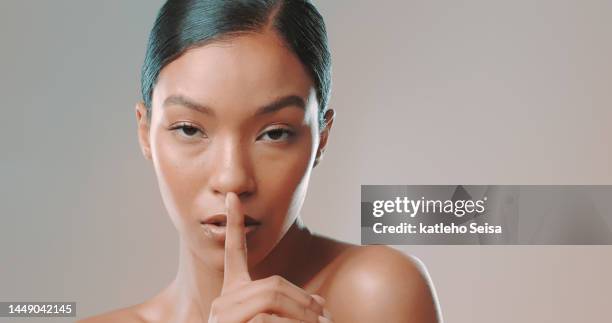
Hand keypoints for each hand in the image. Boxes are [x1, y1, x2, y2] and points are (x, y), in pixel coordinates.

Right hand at [207, 192, 333, 322]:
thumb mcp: (277, 321)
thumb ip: (293, 308)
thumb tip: (321, 304)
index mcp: (234, 293)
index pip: (235, 253)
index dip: (235, 224)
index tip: (232, 197)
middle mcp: (224, 300)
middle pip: (273, 284)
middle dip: (304, 301)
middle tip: (326, 319)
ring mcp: (222, 313)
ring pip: (272, 298)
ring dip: (302, 315)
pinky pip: (266, 318)